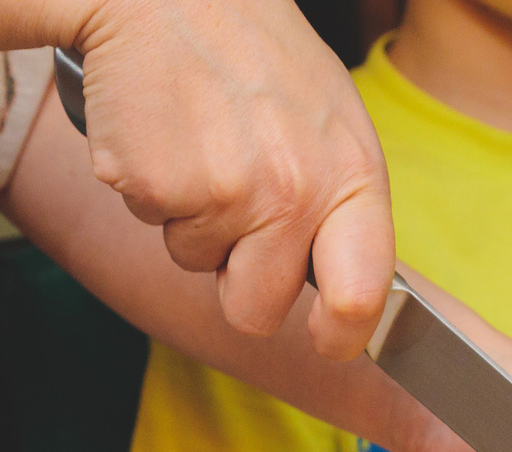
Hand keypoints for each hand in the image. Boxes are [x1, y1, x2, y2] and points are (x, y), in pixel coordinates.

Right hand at [75, 0, 394, 357]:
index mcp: (350, 176)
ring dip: (189, 219)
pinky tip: (166, 132)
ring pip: (195, 264)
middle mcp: (294, 193)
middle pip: (258, 310)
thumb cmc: (253, 53)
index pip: (361, 296)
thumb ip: (340, 204)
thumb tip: (345, 288)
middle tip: (232, 216)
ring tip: (201, 144)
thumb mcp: (331, 121)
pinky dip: (149, 187)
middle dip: (237, 284)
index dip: (339, 335)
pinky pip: (149, 223)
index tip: (326, 338)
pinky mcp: (158, 188)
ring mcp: (225, 194)